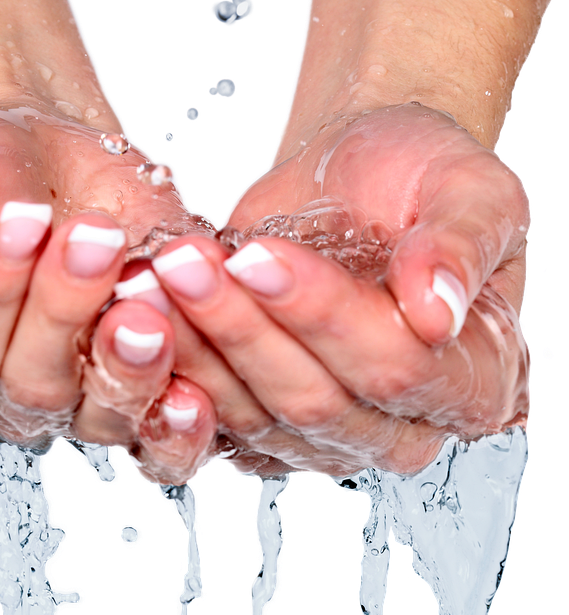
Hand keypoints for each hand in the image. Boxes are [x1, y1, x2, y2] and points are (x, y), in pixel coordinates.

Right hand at [0, 98, 217, 474]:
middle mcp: (6, 392)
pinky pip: (165, 430)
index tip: (16, 217)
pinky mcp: (149, 388)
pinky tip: (197, 379)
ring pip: (102, 412)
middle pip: (31, 386)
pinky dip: (185, 411)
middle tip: (89, 236)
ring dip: (128, 360)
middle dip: (62, 307)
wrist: (31, 140)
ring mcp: (82, 398)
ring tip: (143, 290)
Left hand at [130, 102, 530, 479]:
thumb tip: (436, 310)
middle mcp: (402, 426)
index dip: (325, 315)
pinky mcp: (268, 430)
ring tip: (151, 279)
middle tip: (184, 262)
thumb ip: (461, 243)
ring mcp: (330, 436)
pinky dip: (175, 370)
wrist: (362, 178)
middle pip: (316, 402)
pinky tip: (141, 316)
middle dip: (243, 329)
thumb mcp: (470, 186)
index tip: (264, 255)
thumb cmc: (421, 180)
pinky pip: (216, 422)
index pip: (397, 369)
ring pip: (257, 416)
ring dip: (198, 349)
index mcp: (472, 382)